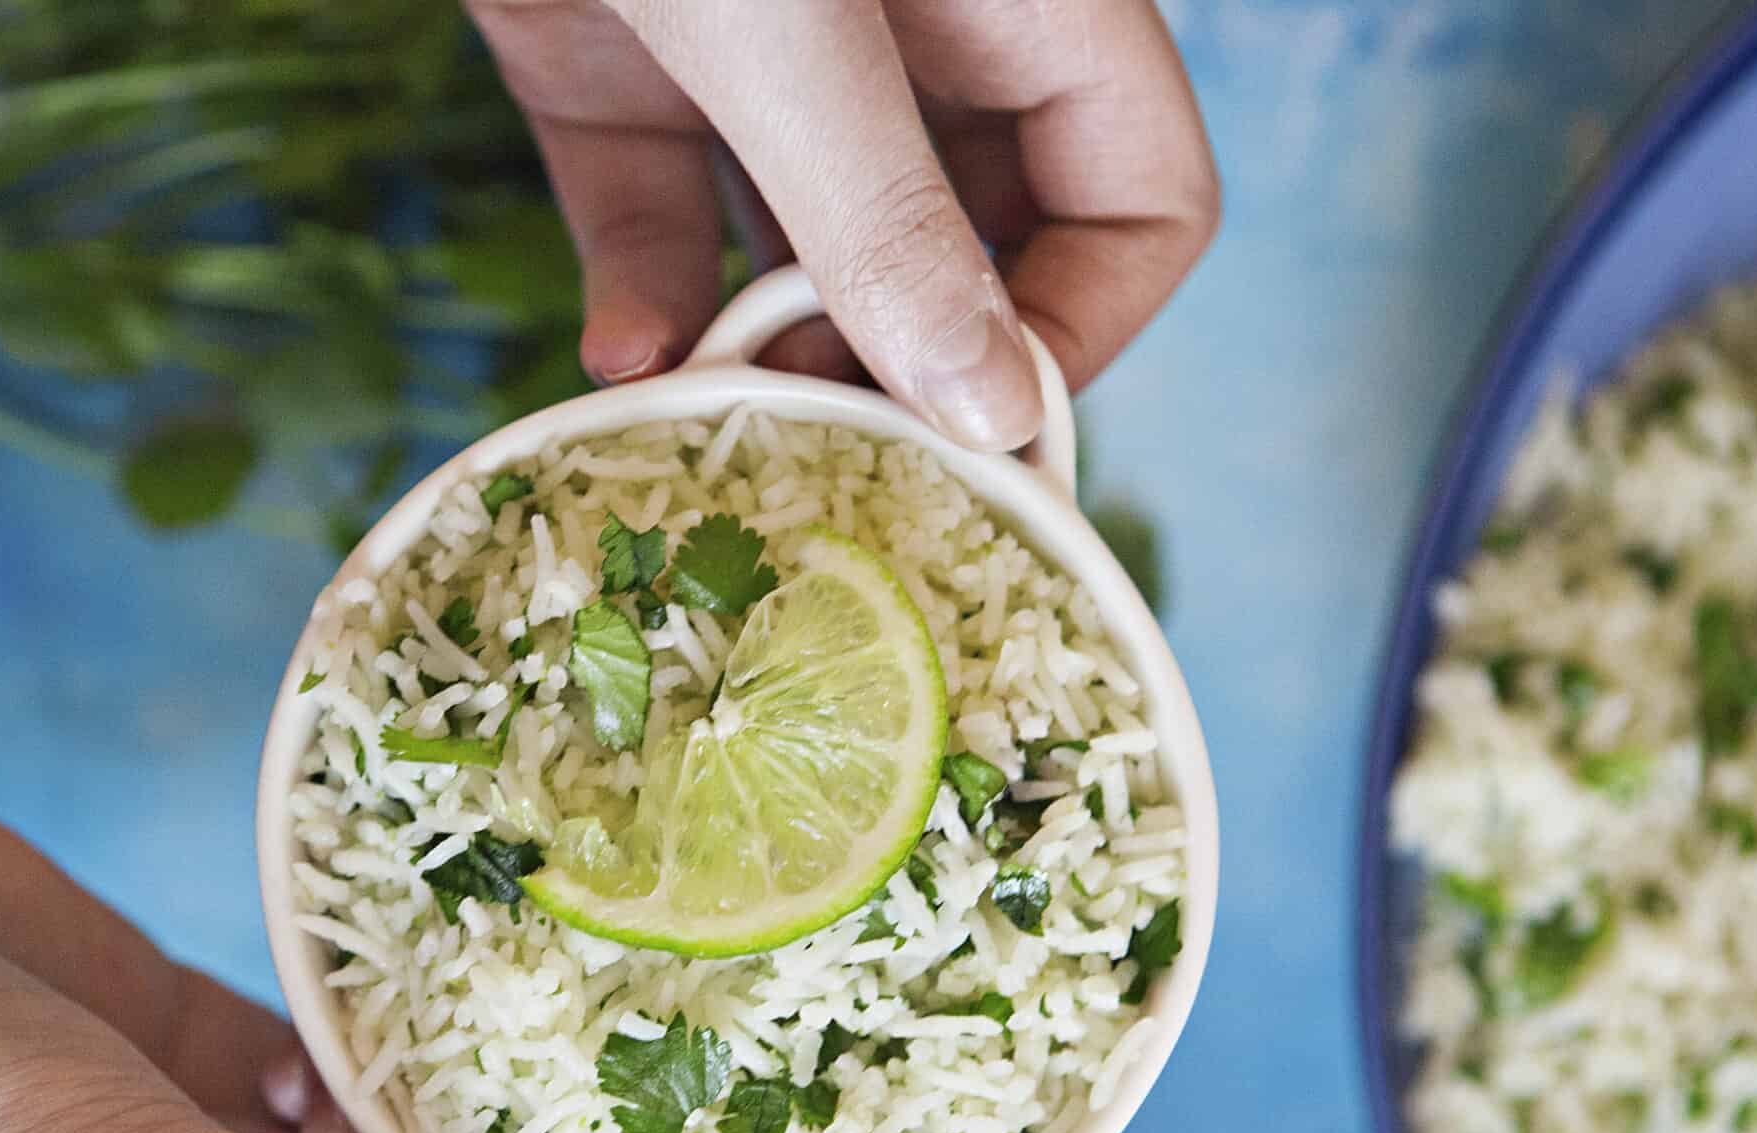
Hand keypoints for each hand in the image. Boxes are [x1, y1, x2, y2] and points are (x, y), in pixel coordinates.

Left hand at [470, 0, 1219, 450]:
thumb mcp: (791, 32)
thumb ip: (889, 217)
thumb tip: (994, 411)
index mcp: (1025, 2)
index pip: (1139, 198)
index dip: (1083, 330)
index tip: (979, 436)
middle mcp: (913, 39)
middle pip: (974, 252)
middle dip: (906, 367)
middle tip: (833, 462)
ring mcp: (767, 58)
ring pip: (808, 254)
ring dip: (768, 358)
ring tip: (723, 441)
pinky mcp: (629, 64)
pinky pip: (662, 214)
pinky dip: (643, 293)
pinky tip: (617, 360)